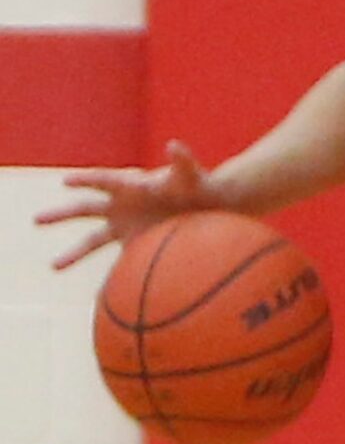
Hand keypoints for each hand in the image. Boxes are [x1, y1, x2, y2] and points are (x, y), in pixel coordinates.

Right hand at [33, 139, 218, 270]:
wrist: (208, 209)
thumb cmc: (198, 187)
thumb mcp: (191, 176)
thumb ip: (183, 162)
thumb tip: (174, 146)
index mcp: (130, 185)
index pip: (102, 180)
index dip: (85, 180)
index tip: (66, 182)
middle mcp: (120, 206)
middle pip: (85, 209)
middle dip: (62, 214)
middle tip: (37, 220)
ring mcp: (124, 227)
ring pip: (93, 241)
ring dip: (74, 253)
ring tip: (54, 266)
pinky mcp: (134, 245)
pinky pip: (116, 262)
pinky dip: (108, 277)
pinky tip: (96, 297)